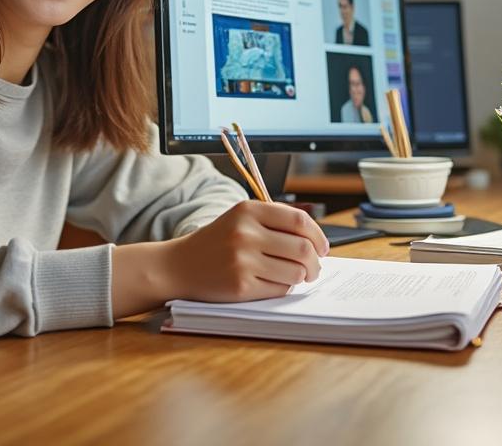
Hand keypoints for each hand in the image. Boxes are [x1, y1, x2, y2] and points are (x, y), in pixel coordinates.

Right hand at [166, 201, 329, 301]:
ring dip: (301, 277)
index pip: (299, 220)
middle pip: (303, 249)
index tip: (322, 247)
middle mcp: (245, 233)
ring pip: (296, 272)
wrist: (179, 265)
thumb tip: (316, 242)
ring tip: (295, 276)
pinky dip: (283, 288)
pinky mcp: (241, 285)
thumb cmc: (216, 242)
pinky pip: (279, 289)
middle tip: (314, 268)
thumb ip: (274, 222)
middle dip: (316, 262)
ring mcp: (243, 260)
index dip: (318, 236)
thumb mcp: (240, 219)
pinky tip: (272, 283)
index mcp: (248, 210)